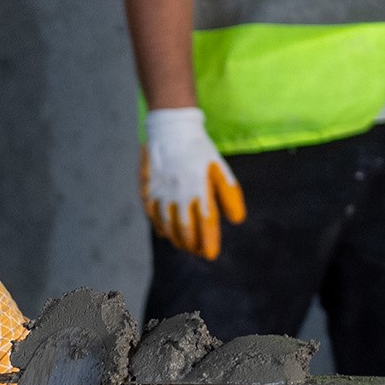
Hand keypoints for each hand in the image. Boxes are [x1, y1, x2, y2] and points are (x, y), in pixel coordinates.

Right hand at [141, 108, 245, 260]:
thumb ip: (230, 194)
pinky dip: (160, 227)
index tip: (211, 255)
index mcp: (199, 188)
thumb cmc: (199, 150)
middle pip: (185, 229)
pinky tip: (166, 233)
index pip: (206, 224)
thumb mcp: (220, 168)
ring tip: (184, 246)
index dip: (209, 242)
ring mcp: (161, 192)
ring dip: (177, 239)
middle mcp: (179, 193)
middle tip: (198, 252)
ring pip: (168, 225)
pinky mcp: (147, 189)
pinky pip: (152, 215)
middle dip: (192, 245)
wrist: (171, 129)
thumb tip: (237, 220)